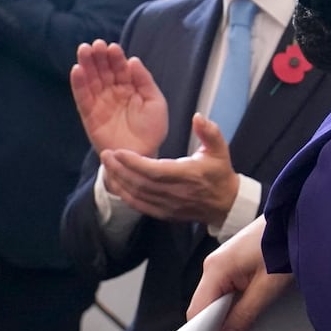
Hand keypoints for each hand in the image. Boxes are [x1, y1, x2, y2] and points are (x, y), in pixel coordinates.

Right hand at [71, 40, 168, 156]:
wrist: (142, 154)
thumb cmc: (151, 130)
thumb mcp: (155, 102)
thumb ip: (145, 81)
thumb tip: (134, 60)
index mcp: (130, 88)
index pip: (120, 69)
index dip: (116, 58)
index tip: (113, 47)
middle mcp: (113, 93)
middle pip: (103, 71)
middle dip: (99, 57)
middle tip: (96, 44)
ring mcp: (101, 103)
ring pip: (91, 80)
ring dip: (86, 65)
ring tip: (84, 50)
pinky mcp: (90, 114)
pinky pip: (82, 97)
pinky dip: (78, 84)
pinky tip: (77, 70)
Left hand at [101, 113, 239, 225]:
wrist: (225, 203)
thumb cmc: (219, 174)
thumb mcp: (220, 149)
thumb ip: (209, 132)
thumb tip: (198, 117)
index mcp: (188, 175)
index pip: (155, 171)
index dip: (134, 162)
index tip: (119, 151)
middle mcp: (176, 192)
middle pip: (140, 183)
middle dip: (120, 169)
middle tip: (105, 154)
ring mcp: (168, 205)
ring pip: (136, 195)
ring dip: (119, 181)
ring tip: (107, 166)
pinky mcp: (163, 213)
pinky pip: (138, 205)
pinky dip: (124, 195)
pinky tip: (115, 183)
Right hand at [189, 215, 288, 330]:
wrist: (298, 218)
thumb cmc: (284, 244)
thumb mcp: (268, 287)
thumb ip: (245, 313)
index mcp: (215, 268)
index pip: (196, 310)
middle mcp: (214, 263)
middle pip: (205, 304)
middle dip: (217, 323)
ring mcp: (223, 261)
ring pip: (217, 296)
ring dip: (228, 311)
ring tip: (243, 325)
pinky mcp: (234, 261)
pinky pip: (227, 287)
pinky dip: (235, 299)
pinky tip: (249, 308)